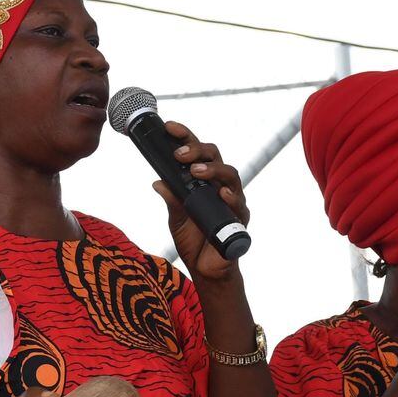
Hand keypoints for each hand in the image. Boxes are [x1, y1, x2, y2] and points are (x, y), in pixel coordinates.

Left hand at [151, 120, 248, 282]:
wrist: (205, 269)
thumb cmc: (193, 239)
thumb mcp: (176, 218)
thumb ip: (171, 199)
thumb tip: (157, 182)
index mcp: (204, 181)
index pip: (196, 152)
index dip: (185, 137)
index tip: (169, 127)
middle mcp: (220, 186)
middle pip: (215, 157)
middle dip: (197, 150)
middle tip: (179, 153)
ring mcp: (232, 201)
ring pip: (231, 175)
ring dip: (214, 169)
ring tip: (196, 170)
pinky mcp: (240, 220)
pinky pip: (239, 205)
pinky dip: (231, 198)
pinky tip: (222, 193)